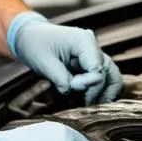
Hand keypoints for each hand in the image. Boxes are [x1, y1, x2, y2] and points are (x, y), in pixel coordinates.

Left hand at [8, 11, 122, 103]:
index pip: (98, 70)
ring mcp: (93, 54)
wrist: (29, 36)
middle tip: (83, 103)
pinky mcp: (90, 62)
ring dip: (104, 92)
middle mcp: (93, 46)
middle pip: (110, 74)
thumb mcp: (44, 62)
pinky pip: (103, 77)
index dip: (87, 84)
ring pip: (112, 76)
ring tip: (90, 105)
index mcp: (84, 41)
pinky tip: (88, 99)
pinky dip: (100, 89)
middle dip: (98, 91)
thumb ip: (61, 78)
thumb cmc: (35, 44)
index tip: (70, 87)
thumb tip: (73, 91)